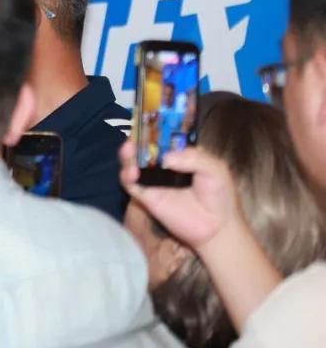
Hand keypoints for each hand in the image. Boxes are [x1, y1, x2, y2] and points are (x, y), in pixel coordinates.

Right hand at [119, 139, 239, 251]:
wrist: (217, 227)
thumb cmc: (220, 196)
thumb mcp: (215, 169)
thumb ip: (193, 158)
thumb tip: (165, 158)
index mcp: (181, 153)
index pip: (163, 136)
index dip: (154, 127)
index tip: (147, 120)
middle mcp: (163, 164)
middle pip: (143, 147)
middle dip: (136, 138)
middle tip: (134, 134)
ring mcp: (153, 179)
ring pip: (132, 162)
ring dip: (127, 154)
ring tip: (128, 149)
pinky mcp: (146, 196)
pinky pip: (130, 183)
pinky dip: (127, 176)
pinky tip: (131, 173)